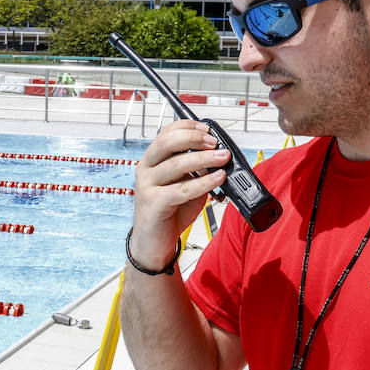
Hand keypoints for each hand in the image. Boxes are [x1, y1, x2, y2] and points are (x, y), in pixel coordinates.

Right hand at [130, 119, 228, 269]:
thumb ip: (198, 171)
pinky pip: (181, 189)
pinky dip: (203, 182)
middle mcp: (146, 169)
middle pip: (167, 142)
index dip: (188, 127)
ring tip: (223, 159)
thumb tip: (220, 158)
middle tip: (216, 143)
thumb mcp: (185, 185)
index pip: (166, 133)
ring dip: (204, 159)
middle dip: (195, 138)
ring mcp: (147, 185)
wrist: (154, 243)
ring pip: (176, 164)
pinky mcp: (153, 203)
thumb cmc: (170, 212)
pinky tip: (217, 179)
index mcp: (152, 160)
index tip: (208, 129)